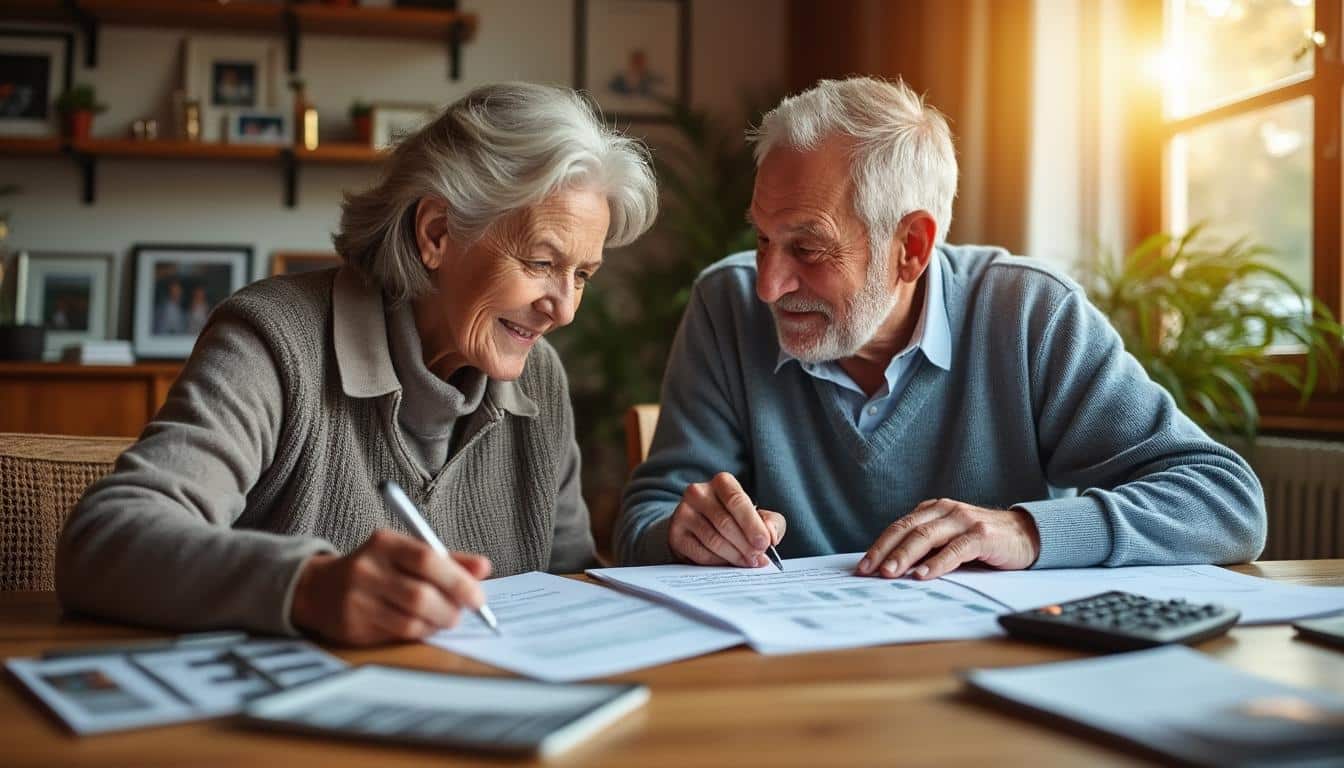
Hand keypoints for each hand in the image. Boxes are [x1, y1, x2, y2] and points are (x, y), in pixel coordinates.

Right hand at [290, 529, 491, 644]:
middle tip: (464, 612)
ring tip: (445, 618)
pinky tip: (424, 626)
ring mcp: (358, 600)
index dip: (458, 580)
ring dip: (438, 623)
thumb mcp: (407, 553)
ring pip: (412, 620)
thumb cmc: (377, 568)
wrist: (319, 588)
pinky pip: (398, 634)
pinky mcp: (353, 626)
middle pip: (421, 595)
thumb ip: (447, 560)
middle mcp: (367, 570)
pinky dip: (421, 632)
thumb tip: (484, 567)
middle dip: (451, 608)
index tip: (479, 596)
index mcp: (385, 543)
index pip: (427, 559)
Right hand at [668, 472, 785, 566]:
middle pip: (725, 523)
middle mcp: (698, 492)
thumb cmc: (735, 519)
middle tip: (757, 558)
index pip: (736, 500)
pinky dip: (718, 562)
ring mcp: (683, 512)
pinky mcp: (676, 534)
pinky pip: (701, 553)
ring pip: (713, 540)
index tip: (764, 543)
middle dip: (745, 545)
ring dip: (734, 556)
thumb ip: (771, 523)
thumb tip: (770, 536)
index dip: (752, 524)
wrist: (700, 526)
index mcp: (721, 482)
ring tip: (746, 562)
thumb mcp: (758, 516)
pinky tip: (728, 563)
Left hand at [856, 499, 1039, 579]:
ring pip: (926, 537)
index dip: (878, 546)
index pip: (899, 527)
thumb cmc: (983, 542)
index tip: (862, 566)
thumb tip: (892, 569)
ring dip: (905, 557)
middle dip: (885, 551)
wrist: (1027, 535)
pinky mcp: (982, 535)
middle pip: (907, 530)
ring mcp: (964, 520)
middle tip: (869, 571)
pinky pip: (955, 549)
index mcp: (933, 510)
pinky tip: (923, 575)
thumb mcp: (950, 540)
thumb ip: (927, 548)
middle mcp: (946, 510)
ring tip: (890, 574)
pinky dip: (937, 563)